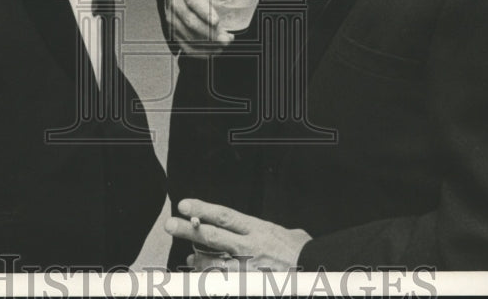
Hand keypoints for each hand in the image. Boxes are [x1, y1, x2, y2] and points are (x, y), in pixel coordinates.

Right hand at [164, 0, 230, 54]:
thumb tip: (234, 8)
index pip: (193, 0)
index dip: (205, 12)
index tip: (217, 21)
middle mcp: (176, 3)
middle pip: (191, 21)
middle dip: (210, 33)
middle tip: (225, 39)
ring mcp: (172, 19)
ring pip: (188, 35)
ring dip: (208, 44)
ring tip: (223, 44)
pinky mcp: (172, 31)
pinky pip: (185, 45)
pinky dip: (200, 51)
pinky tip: (213, 50)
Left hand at [164, 198, 311, 270]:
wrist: (316, 272)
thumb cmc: (304, 255)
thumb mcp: (289, 233)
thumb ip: (270, 230)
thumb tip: (268, 228)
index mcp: (257, 228)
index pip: (224, 216)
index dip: (203, 209)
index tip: (184, 204)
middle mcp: (249, 246)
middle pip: (212, 236)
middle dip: (188, 230)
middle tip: (170, 224)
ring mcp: (247, 268)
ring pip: (212, 262)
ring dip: (196, 259)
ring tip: (188, 257)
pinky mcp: (247, 283)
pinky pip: (221, 281)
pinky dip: (208, 277)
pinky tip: (199, 273)